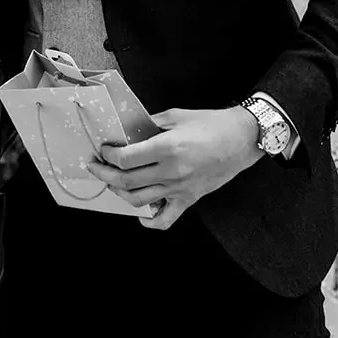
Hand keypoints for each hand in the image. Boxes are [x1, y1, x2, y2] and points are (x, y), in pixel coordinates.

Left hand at [86, 106, 262, 229]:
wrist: (242, 138)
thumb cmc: (211, 124)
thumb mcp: (175, 115)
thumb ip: (149, 124)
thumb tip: (128, 132)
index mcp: (167, 148)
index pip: (125, 159)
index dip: (108, 155)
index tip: (103, 150)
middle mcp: (172, 171)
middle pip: (126, 181)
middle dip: (104, 174)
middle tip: (95, 167)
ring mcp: (180, 188)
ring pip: (138, 200)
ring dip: (119, 193)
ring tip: (113, 183)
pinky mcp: (189, 199)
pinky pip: (165, 220)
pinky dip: (149, 222)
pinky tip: (141, 214)